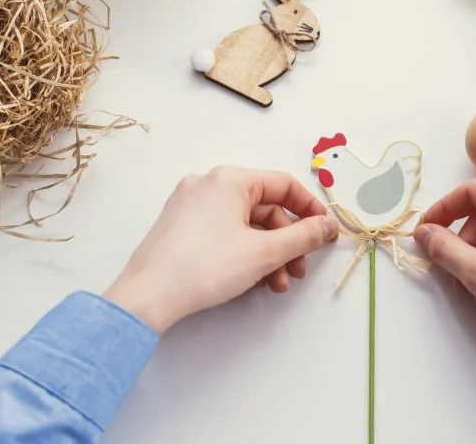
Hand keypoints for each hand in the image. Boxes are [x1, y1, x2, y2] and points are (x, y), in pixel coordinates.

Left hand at [104, 167, 337, 333]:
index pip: (283, 185)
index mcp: (229, 179)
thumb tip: (327, 226)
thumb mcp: (265, 252)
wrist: (148, 296)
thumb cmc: (204, 267)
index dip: (310, 209)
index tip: (324, 232)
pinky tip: (252, 281)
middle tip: (299, 271)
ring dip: (267, 254)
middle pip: (264, 208)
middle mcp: (207, 184)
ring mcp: (190, 205)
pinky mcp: (179, 227)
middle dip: (287, 243)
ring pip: (244, 225)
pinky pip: (223, 233)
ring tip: (276, 285)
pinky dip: (243, 254)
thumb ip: (303, 237)